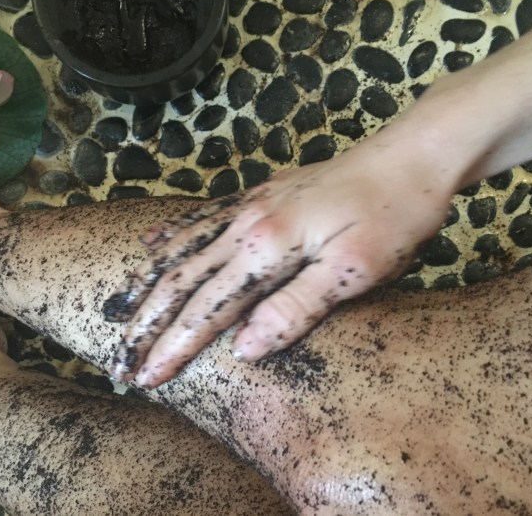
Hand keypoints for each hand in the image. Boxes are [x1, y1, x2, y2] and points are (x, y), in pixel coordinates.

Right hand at [104, 135, 454, 387]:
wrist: (413, 153)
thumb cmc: (393, 215)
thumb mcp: (354, 271)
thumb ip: (295, 308)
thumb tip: (242, 348)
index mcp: (266, 249)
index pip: (205, 310)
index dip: (172, 347)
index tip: (143, 378)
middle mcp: (246, 224)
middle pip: (180, 280)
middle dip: (146, 324)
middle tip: (118, 361)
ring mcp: (250, 205)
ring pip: (182, 249)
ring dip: (149, 286)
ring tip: (122, 313)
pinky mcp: (261, 194)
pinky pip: (202, 219)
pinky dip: (171, 238)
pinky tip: (153, 246)